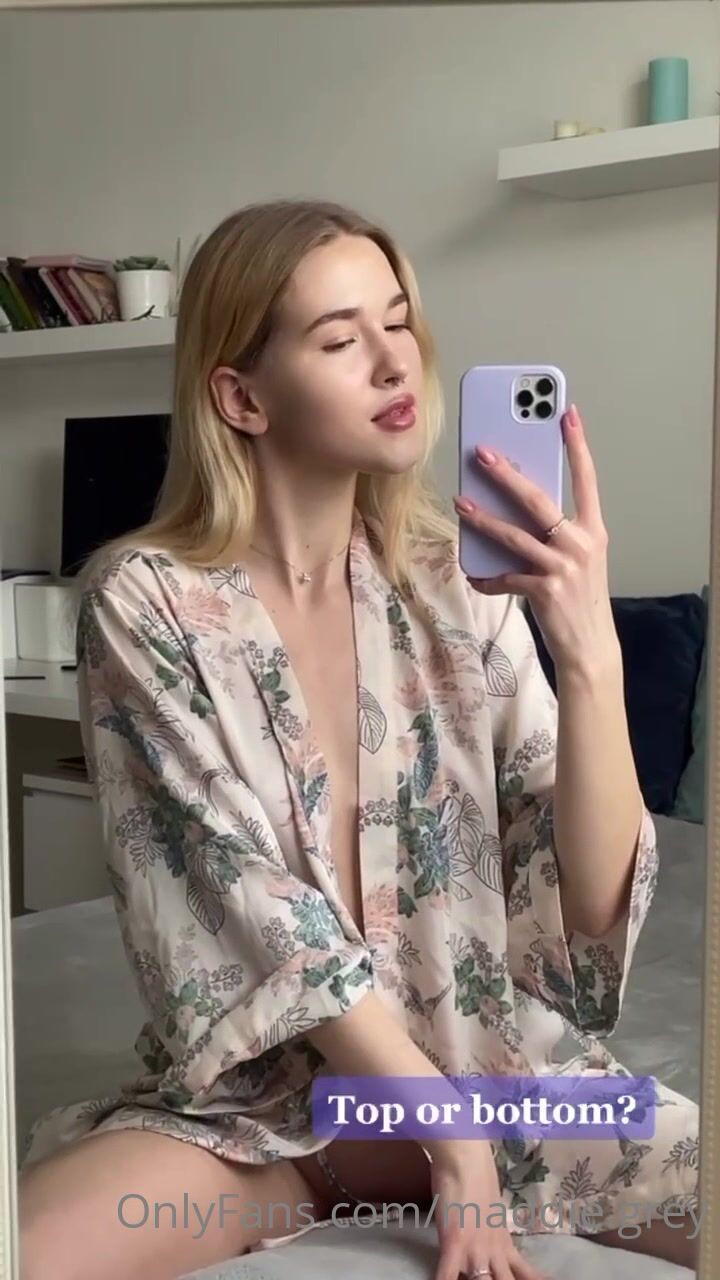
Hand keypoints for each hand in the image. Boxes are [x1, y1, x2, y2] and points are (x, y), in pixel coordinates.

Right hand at [427, 1140, 548, 1279]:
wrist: (465, 1157)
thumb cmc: (478, 1174)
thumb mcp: (492, 1207)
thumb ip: (493, 1227)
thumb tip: (492, 1231)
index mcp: (504, 1242)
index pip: (524, 1274)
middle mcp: (494, 1251)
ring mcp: (475, 1250)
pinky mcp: (454, 1244)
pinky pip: (446, 1276)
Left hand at [454, 403, 618, 675]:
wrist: (590, 648)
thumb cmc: (578, 599)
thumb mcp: (577, 560)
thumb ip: (554, 534)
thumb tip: (513, 509)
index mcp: (592, 530)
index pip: (586, 479)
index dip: (576, 445)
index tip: (566, 413)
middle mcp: (581, 543)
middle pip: (539, 500)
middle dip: (507, 474)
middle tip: (483, 453)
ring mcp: (564, 567)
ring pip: (514, 534)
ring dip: (483, 518)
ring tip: (461, 502)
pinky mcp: (546, 590)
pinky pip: (507, 577)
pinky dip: (488, 577)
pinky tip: (476, 576)